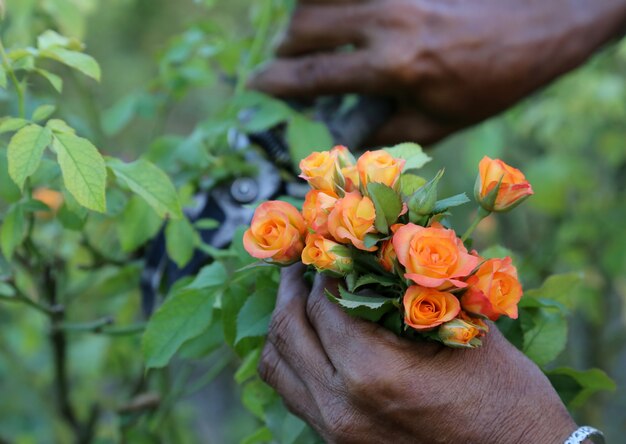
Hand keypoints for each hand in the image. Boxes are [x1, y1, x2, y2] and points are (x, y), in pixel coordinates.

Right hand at [250, 0, 625, 144]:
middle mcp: (387, 22)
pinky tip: (335, 14)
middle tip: (286, 64)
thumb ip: (384, 131)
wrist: (540, 24)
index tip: (256, 85)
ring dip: (304, 17)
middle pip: (305, 27)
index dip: (276, 83)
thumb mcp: (440, 122)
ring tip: (310, 37)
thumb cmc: (491, 80)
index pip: (313, 75)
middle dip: (286, 49)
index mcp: (393, 67)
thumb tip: (344, 140)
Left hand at [259, 264, 577, 442]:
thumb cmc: (506, 399)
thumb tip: (387, 244)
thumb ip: (418, 287)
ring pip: (276, 365)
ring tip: (299, 297)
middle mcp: (342, 405)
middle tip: (302, 263)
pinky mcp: (337, 441)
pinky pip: (292, 392)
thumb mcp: (466, 332)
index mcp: (373, 373)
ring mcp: (335, 429)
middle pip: (288, 330)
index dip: (323, 269)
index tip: (330, 247)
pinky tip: (312, 339)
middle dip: (292, 288)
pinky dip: (291, 358)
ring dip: (284, 323)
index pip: (323, 304)